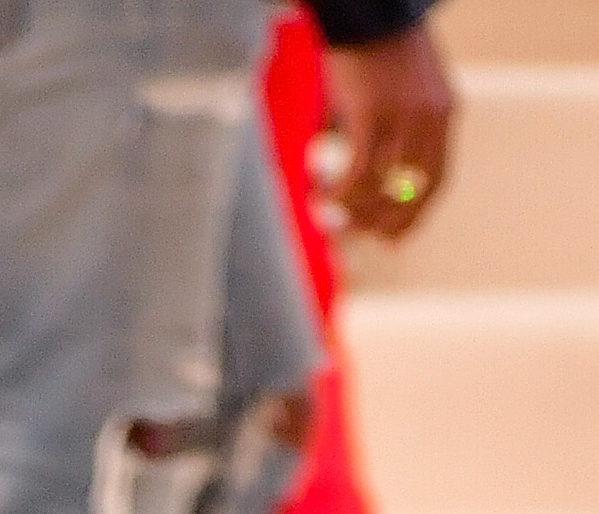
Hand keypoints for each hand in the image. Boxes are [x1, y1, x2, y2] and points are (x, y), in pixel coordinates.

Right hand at [322, 28, 453, 240]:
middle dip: (383, 222)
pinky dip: (338, 192)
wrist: (367, 9)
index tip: (390, 240)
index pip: (438, 181)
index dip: (414, 218)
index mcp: (444, 113)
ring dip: (352, 209)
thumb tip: (376, 173)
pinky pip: (357, 173)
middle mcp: (431, 118)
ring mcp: (404, 116)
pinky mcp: (372, 114)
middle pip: (413, 193)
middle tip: (353, 233)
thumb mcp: (402, 88)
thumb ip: (400, 126)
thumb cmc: (377, 47)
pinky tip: (318, 191)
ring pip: (381, 188)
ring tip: (327, 208)